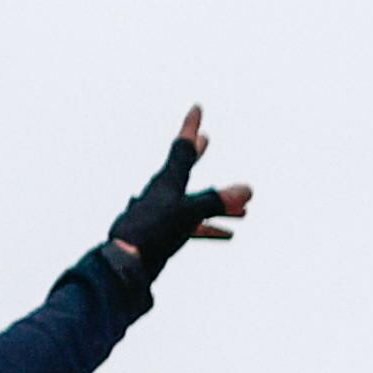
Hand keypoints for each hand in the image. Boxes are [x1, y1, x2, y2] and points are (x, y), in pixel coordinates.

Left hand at [106, 108, 256, 287]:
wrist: (125, 264)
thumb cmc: (152, 233)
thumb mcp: (188, 213)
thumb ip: (217, 200)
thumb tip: (247, 189)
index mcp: (166, 182)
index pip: (182, 148)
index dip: (191, 127)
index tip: (197, 109)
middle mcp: (162, 194)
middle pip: (184, 169)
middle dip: (197, 155)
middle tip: (205, 140)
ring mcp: (162, 214)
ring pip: (195, 204)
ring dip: (218, 204)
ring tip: (243, 210)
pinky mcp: (164, 235)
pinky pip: (193, 227)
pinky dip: (211, 228)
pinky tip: (227, 234)